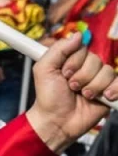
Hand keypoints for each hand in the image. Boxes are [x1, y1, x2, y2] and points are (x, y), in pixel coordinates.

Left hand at [26, 32, 117, 152]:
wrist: (56, 121)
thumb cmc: (48, 97)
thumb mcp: (44, 70)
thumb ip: (57, 50)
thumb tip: (77, 35)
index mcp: (72, 60)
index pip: (83, 48)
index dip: (74, 61)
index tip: (64, 73)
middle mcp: (87, 68)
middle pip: (96, 60)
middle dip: (82, 76)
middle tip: (71, 87)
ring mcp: (100, 80)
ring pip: (107, 72)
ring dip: (93, 86)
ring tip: (83, 95)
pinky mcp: (111, 92)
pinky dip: (113, 90)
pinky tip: (103, 97)